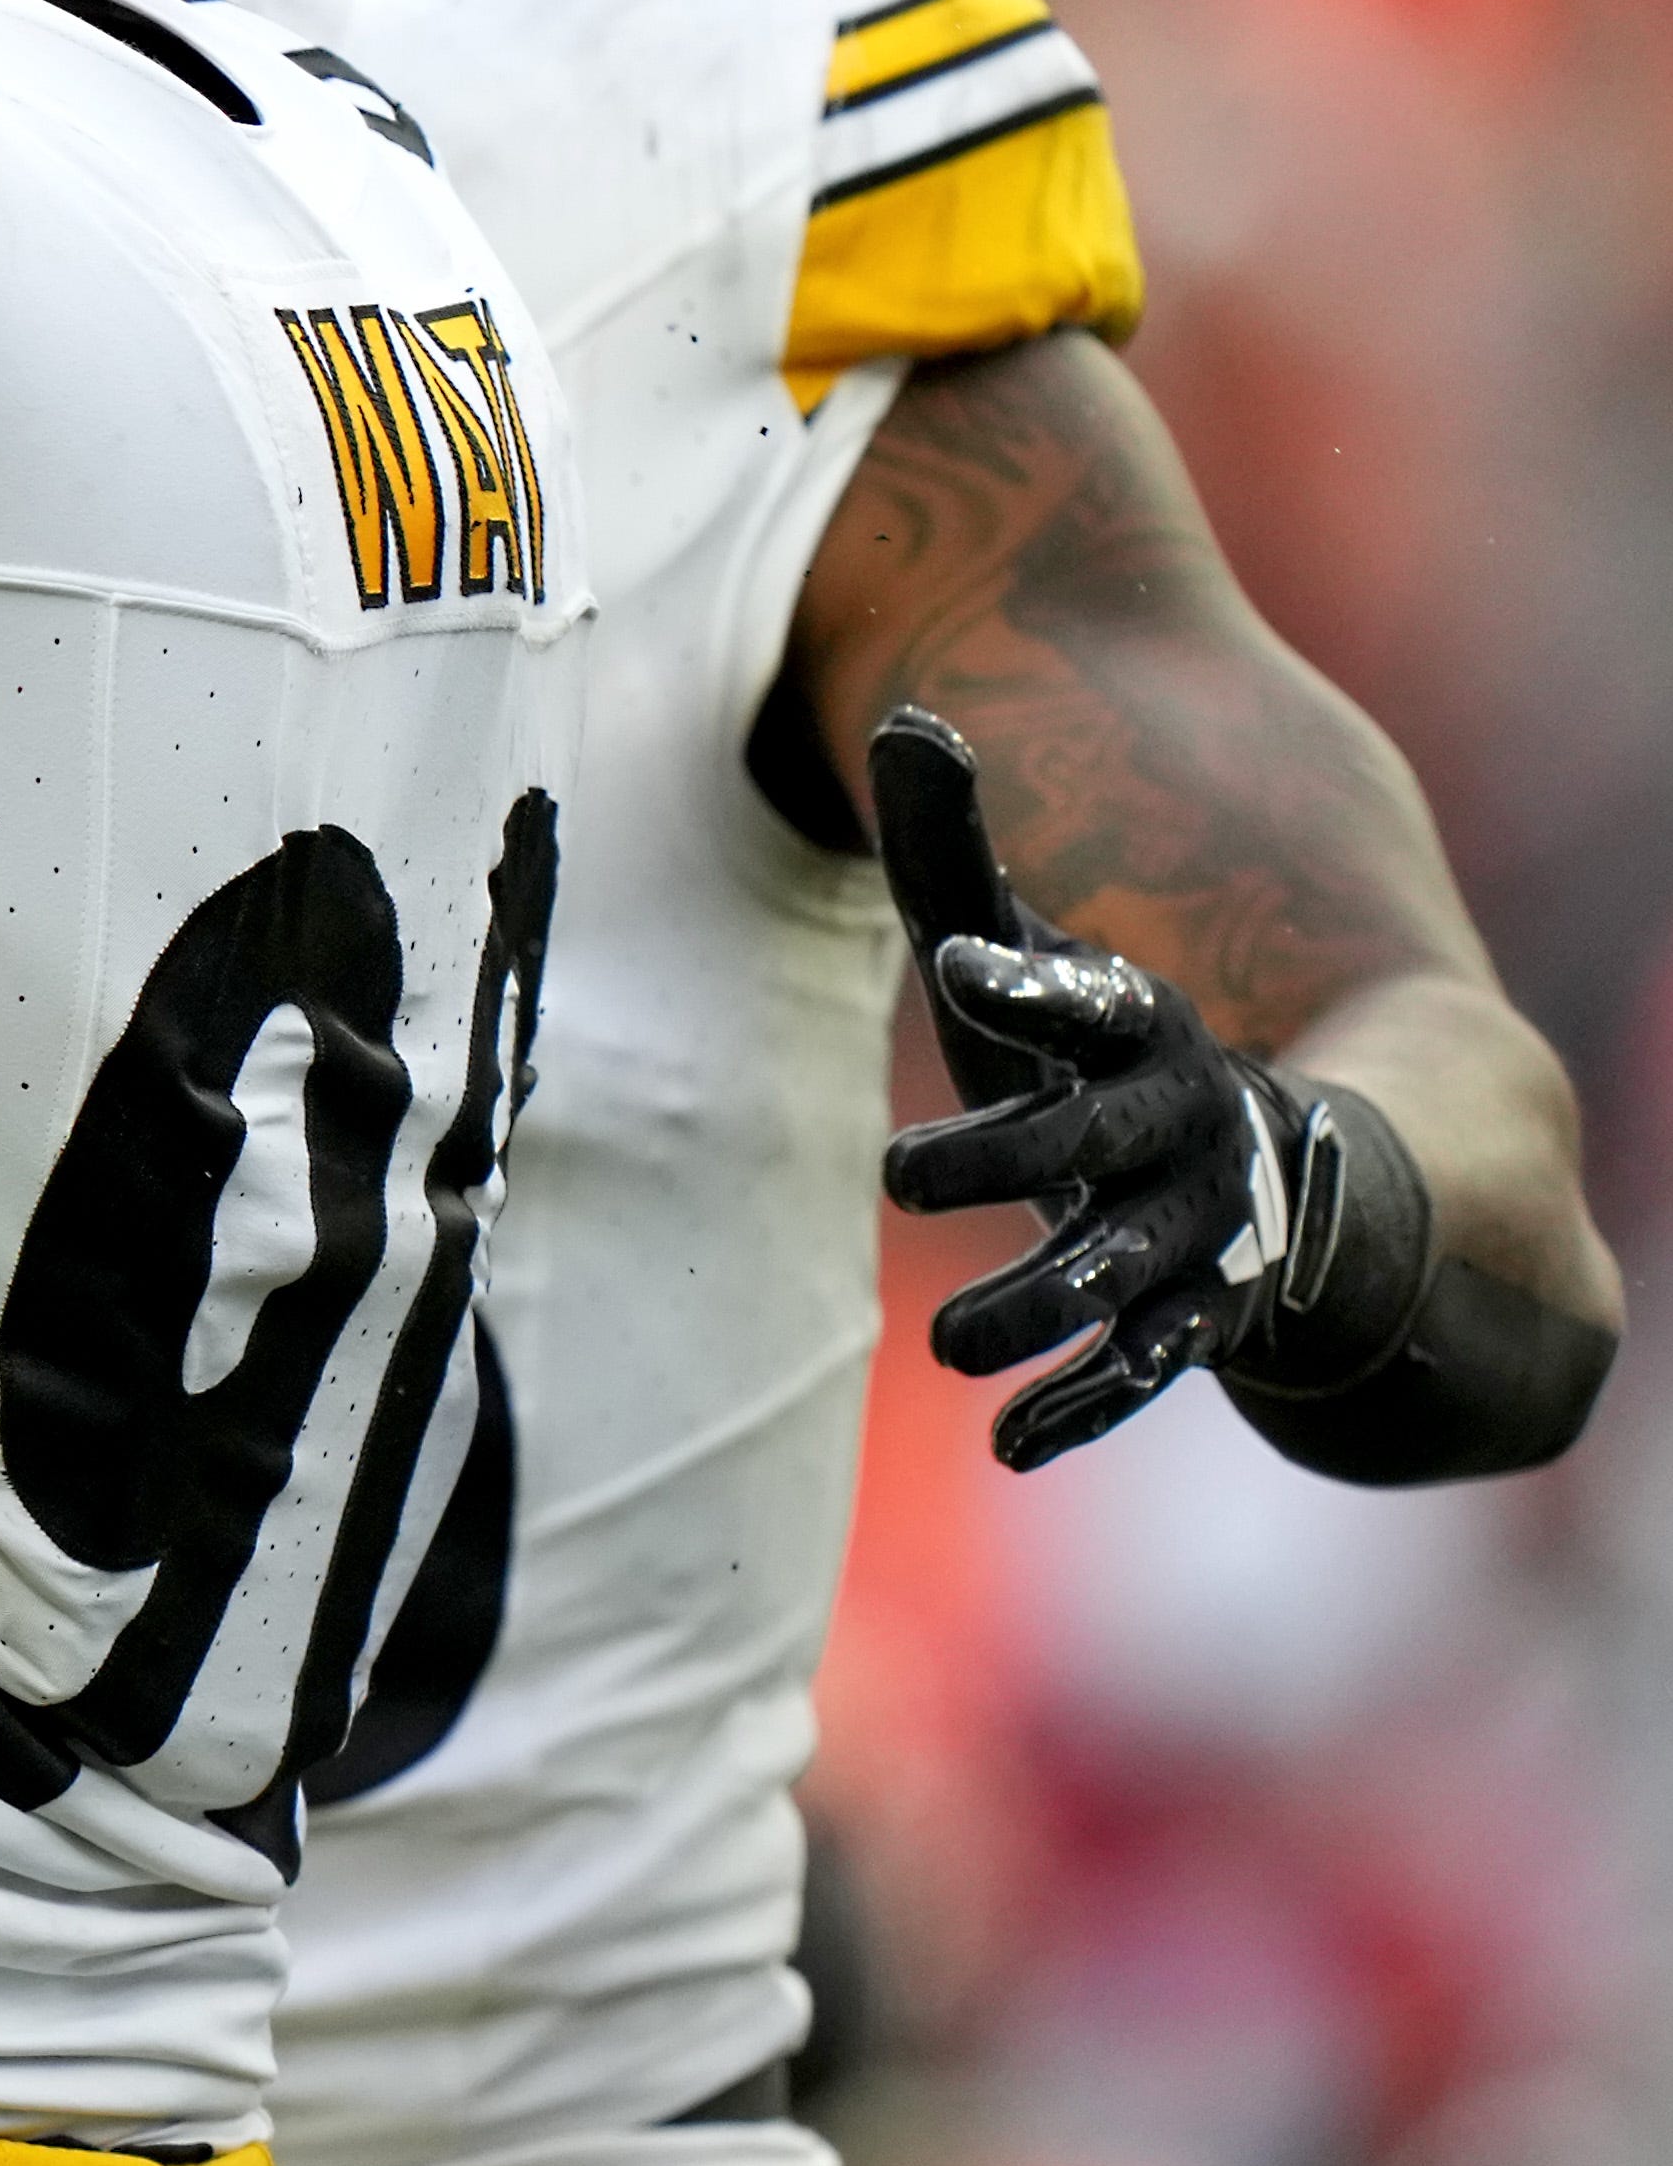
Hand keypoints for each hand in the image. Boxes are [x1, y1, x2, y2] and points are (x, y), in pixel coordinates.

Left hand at [870, 708, 1429, 1468]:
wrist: (1270, 1174)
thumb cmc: (1098, 1053)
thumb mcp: (1027, 959)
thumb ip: (958, 856)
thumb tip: (908, 721)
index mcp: (1137, 1031)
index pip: (1085, 996)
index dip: (1024, 977)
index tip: (955, 961)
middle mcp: (1175, 1130)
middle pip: (1082, 1143)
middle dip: (997, 1158)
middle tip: (897, 1174)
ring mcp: (1189, 1233)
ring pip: (1113, 1274)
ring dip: (1034, 1306)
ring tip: (950, 1341)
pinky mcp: (1190, 1321)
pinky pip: (1139, 1369)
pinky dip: (1082, 1406)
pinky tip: (1014, 1444)